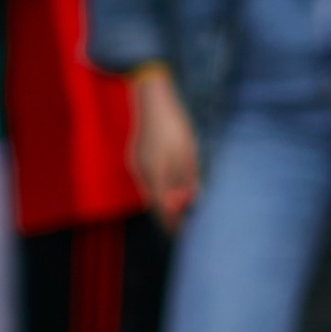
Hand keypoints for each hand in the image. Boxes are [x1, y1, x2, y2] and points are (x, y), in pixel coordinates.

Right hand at [130, 66, 200, 227]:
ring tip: (179, 203)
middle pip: (154, 203)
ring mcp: (136, 164)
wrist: (151, 98)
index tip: (183, 233)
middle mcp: (142, 173)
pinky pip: (147, 179)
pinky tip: (168, 182)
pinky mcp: (136, 155)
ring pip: (150, 190)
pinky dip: (158, 186)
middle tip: (182, 221)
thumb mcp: (187, 151)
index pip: (162, 210)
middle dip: (168, 214)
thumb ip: (189, 177)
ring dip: (163, 199)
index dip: (172, 223)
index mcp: (155, 175)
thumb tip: (194, 198)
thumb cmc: (173, 125)